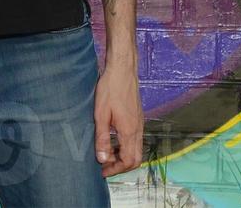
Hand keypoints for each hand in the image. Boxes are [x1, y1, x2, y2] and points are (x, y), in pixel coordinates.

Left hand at [94, 61, 142, 176]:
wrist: (122, 70)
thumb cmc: (110, 89)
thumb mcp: (101, 114)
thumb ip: (102, 138)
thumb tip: (102, 159)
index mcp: (130, 131)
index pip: (127, 161)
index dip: (115, 169)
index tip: (102, 171)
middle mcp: (138, 130)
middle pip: (135, 159)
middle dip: (120, 166)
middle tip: (104, 166)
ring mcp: (139, 123)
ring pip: (136, 149)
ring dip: (123, 156)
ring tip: (106, 154)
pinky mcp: (138, 117)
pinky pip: (135, 140)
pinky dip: (125, 146)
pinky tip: (113, 140)